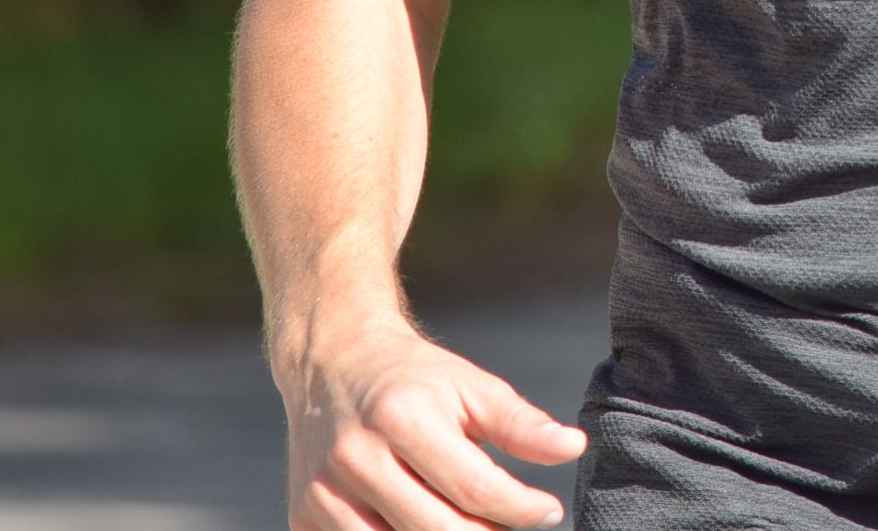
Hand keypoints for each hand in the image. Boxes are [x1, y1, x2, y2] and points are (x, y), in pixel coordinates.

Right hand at [277, 315, 584, 530]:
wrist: (329, 363)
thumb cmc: (413, 378)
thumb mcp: (471, 386)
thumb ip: (521, 423)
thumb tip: (574, 448)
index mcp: (400, 418)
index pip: (473, 487)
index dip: (520, 508)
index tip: (550, 512)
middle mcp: (355, 458)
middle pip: (437, 530)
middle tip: (515, 527)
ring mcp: (322, 494)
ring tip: (479, 526)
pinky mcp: (302, 518)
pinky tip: (432, 524)